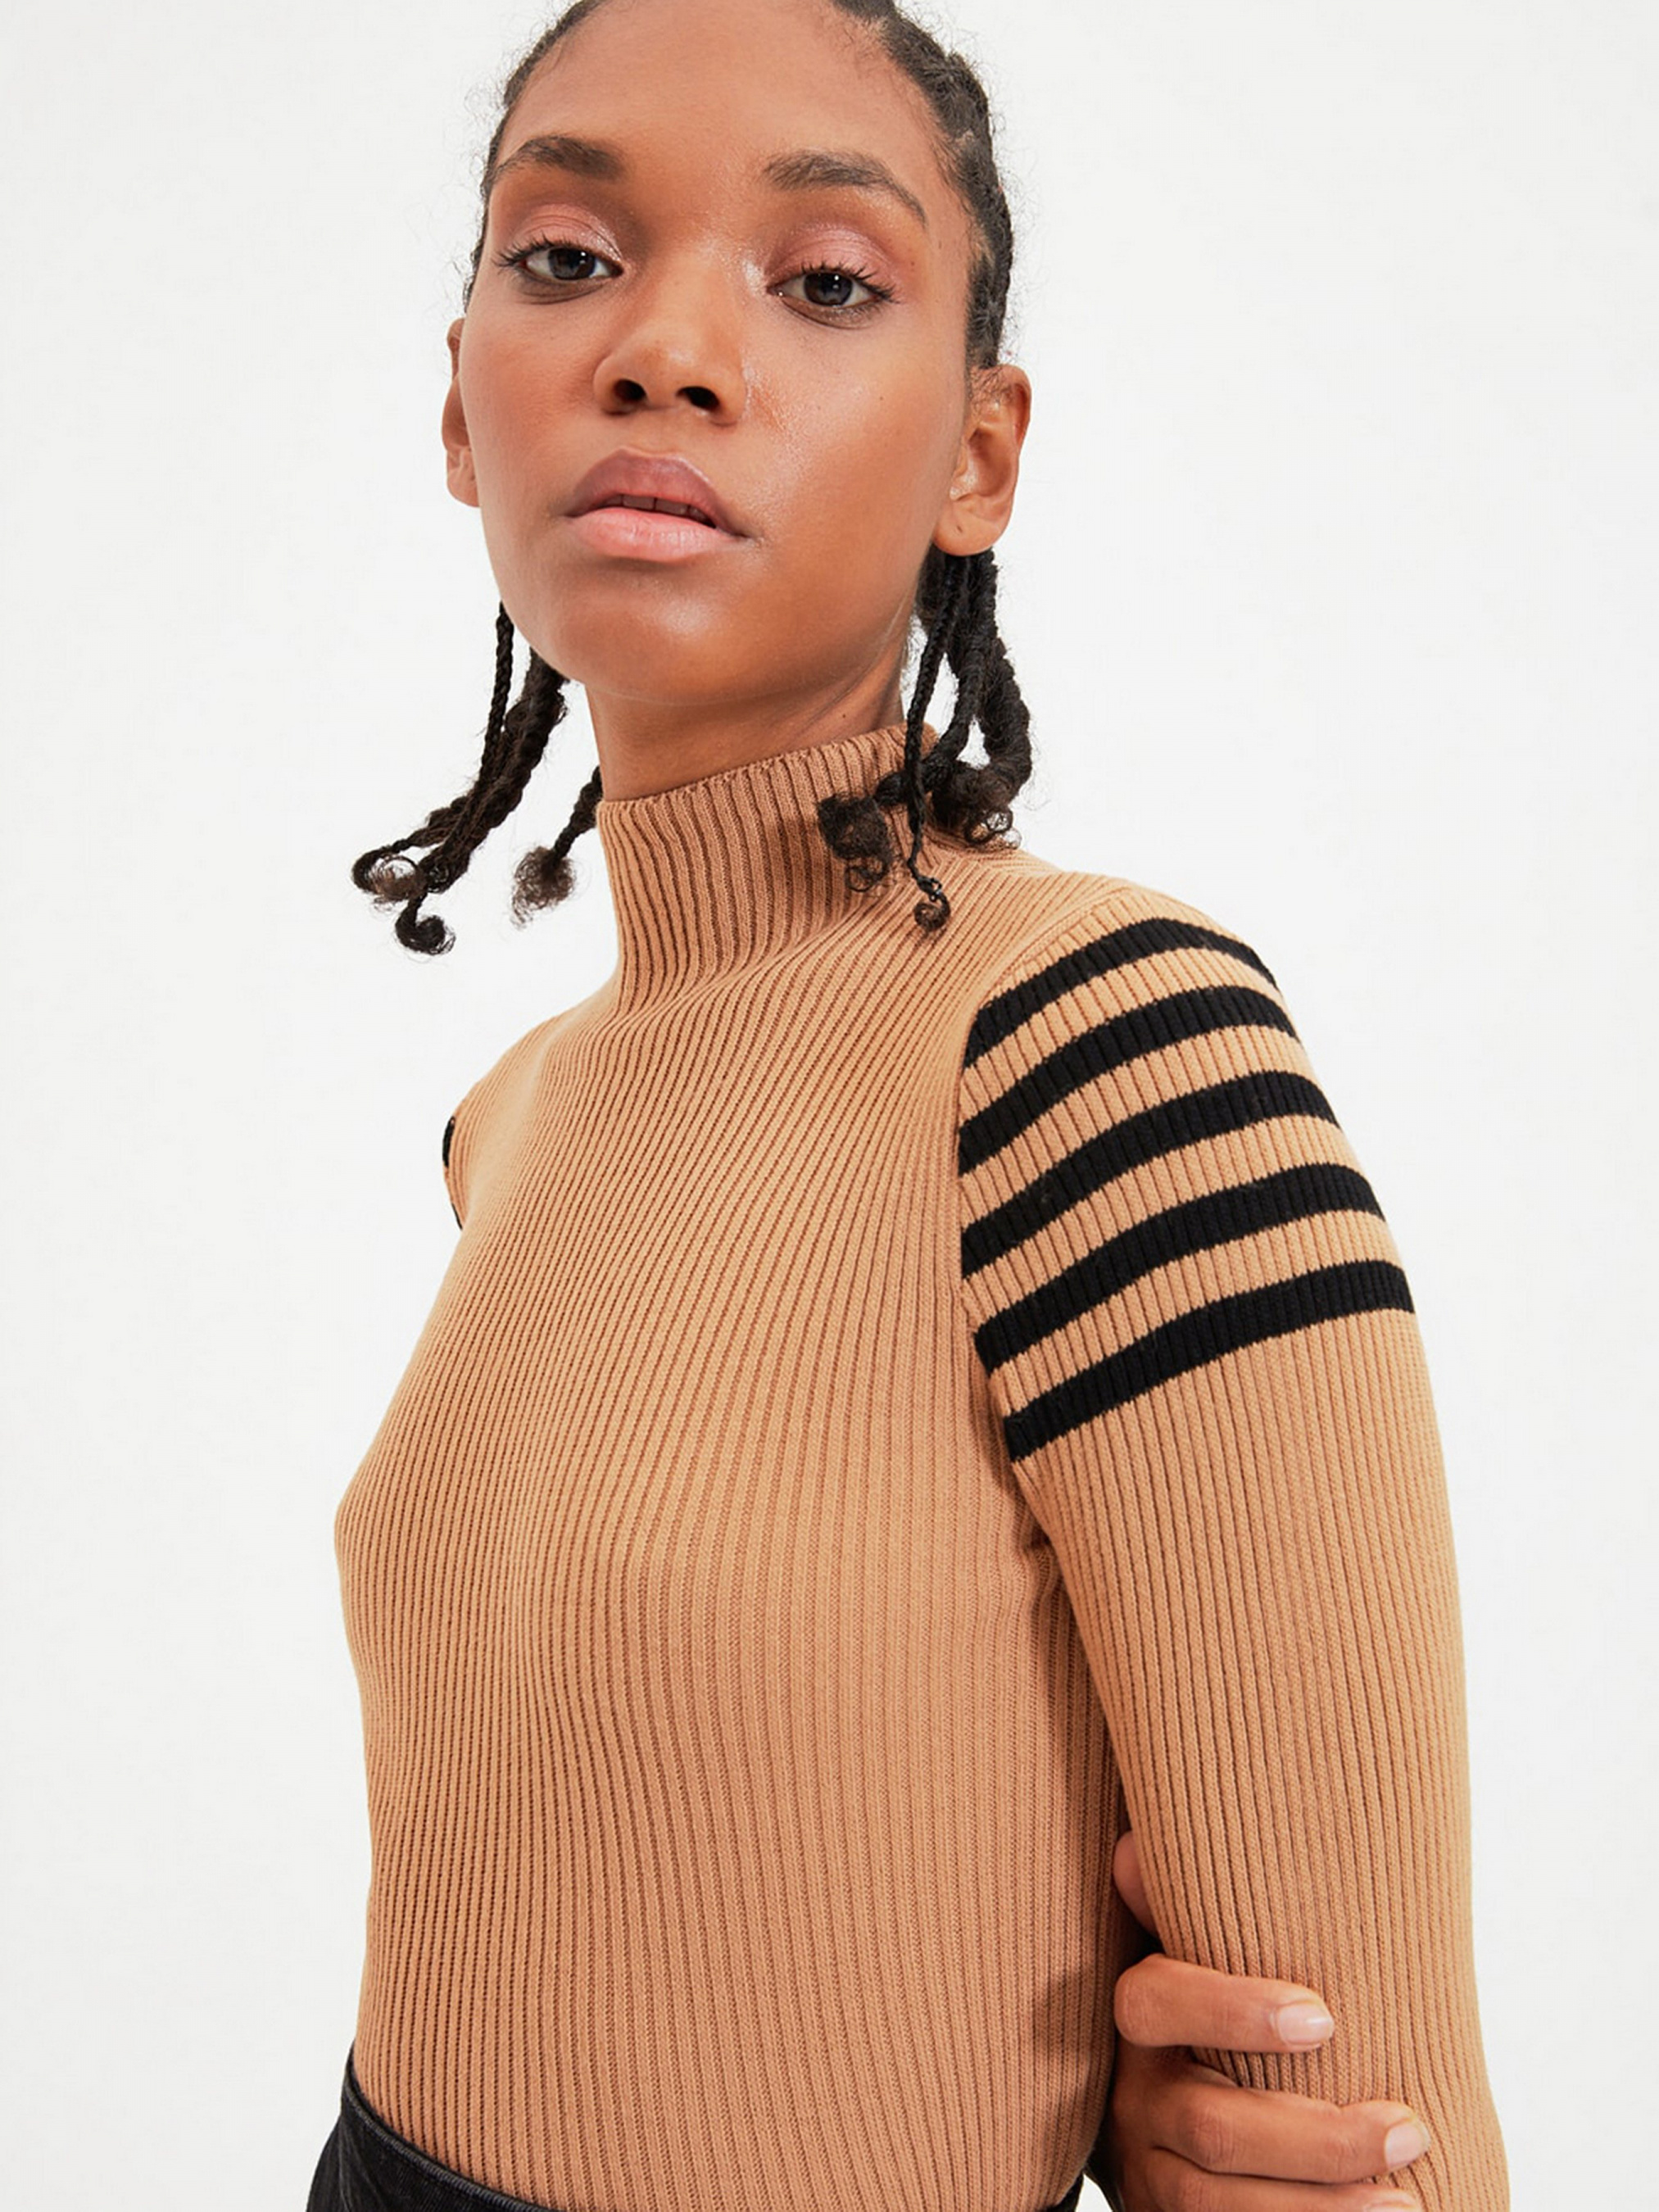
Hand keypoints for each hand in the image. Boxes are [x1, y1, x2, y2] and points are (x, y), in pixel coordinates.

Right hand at [1097, 1830, 1431, 2210]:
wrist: (1161, 2132)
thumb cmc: (1202, 2024)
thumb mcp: (1181, 1964)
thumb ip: (1173, 1910)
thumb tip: (1133, 1845)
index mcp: (1136, 2027)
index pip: (1155, 2003)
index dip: (1230, 2009)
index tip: (1323, 2017)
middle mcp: (1135, 2104)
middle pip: (1212, 2128)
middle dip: (1318, 2138)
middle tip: (1408, 2130)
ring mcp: (1153, 2177)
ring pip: (1223, 2206)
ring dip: (1323, 2210)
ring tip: (1407, 2205)